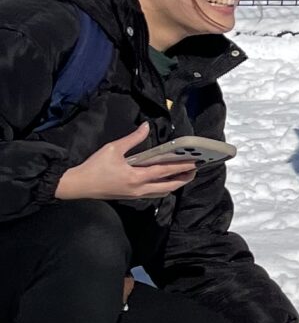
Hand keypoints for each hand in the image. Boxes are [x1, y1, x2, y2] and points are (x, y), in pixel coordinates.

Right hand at [54, 130, 195, 202]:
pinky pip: (153, 194)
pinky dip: (163, 187)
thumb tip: (146, 126)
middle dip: (183, 179)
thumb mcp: (113, 148)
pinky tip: (164, 180)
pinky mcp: (131, 197)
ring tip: (183, 175)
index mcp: (136, 177)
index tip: (195, 162)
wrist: (78, 185)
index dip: (181, 167)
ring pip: (162, 192)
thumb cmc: (95, 167)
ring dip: (174, 184)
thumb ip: (133, 139)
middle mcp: (140, 189)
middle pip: (169, 186)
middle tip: (194, 170)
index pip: (165, 171)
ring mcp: (136, 195)